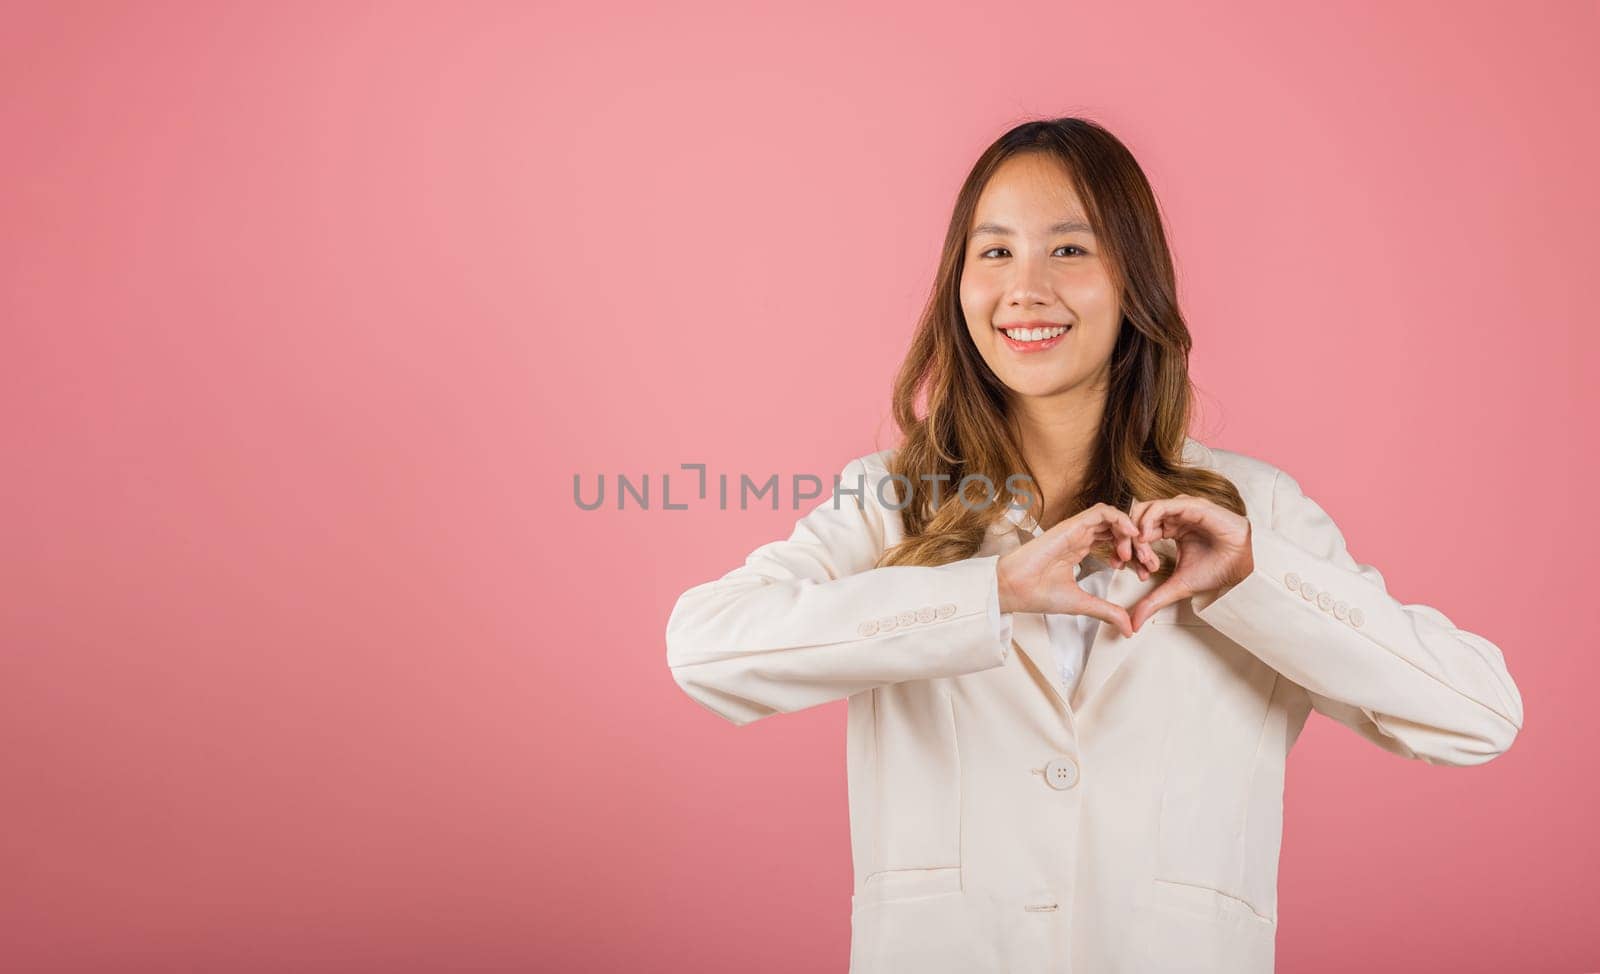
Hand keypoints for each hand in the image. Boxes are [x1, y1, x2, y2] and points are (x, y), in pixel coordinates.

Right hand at [996, 503, 1159, 638]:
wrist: (1014, 590)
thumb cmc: (1037, 594)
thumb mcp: (1083, 604)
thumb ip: (1107, 612)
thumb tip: (1128, 628)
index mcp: (1080, 550)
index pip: (1114, 543)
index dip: (1134, 555)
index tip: (1143, 573)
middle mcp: (1079, 537)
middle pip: (1118, 530)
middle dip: (1139, 545)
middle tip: (1147, 563)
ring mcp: (1076, 529)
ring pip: (1113, 518)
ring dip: (1131, 532)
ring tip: (1138, 552)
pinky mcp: (1071, 525)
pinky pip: (1102, 512)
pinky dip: (1120, 519)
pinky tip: (1132, 535)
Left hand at [1125, 494, 1254, 630]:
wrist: (1244, 566)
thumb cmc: (1216, 570)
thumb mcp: (1176, 587)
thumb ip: (1153, 601)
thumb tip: (1133, 623)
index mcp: (1168, 530)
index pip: (1137, 532)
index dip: (1126, 548)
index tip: (1121, 566)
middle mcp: (1172, 516)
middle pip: (1136, 519)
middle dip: (1125, 539)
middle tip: (1123, 558)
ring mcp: (1180, 509)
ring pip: (1144, 510)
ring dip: (1135, 530)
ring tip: (1137, 552)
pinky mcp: (1190, 505)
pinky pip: (1161, 506)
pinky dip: (1148, 520)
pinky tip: (1146, 538)